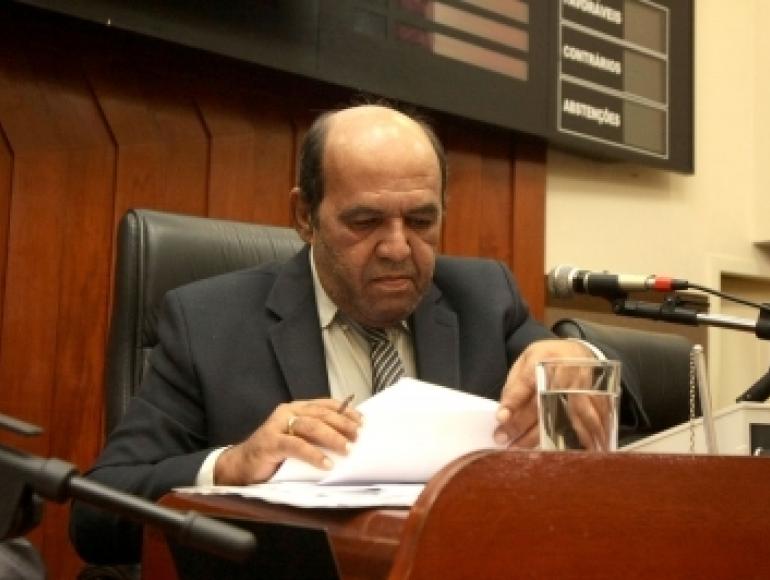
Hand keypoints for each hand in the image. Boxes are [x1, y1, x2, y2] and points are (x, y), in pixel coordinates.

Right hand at [214, 398, 362, 484]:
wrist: (240, 467)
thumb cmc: (273, 455)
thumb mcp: (298, 441)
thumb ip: (315, 436)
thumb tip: (347, 440)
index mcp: (296, 409)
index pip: (325, 404)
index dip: (345, 411)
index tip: (362, 420)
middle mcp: (287, 412)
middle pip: (321, 414)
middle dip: (343, 424)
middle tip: (358, 436)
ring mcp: (277, 426)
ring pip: (311, 426)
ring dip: (332, 437)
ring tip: (348, 449)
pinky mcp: (270, 442)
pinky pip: (296, 446)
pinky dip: (314, 455)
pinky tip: (327, 464)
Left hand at [495, 339, 594, 447]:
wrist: (581, 351)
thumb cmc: (547, 357)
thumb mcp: (526, 359)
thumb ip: (515, 382)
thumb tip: (505, 409)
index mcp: (542, 360)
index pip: (525, 384)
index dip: (513, 402)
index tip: (501, 418)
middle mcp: (561, 374)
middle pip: (540, 405)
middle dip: (521, 425)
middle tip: (503, 440)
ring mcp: (578, 388)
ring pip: (559, 417)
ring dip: (540, 437)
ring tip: (522, 449)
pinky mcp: (591, 400)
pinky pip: (582, 422)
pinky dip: (573, 438)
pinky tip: (561, 451)